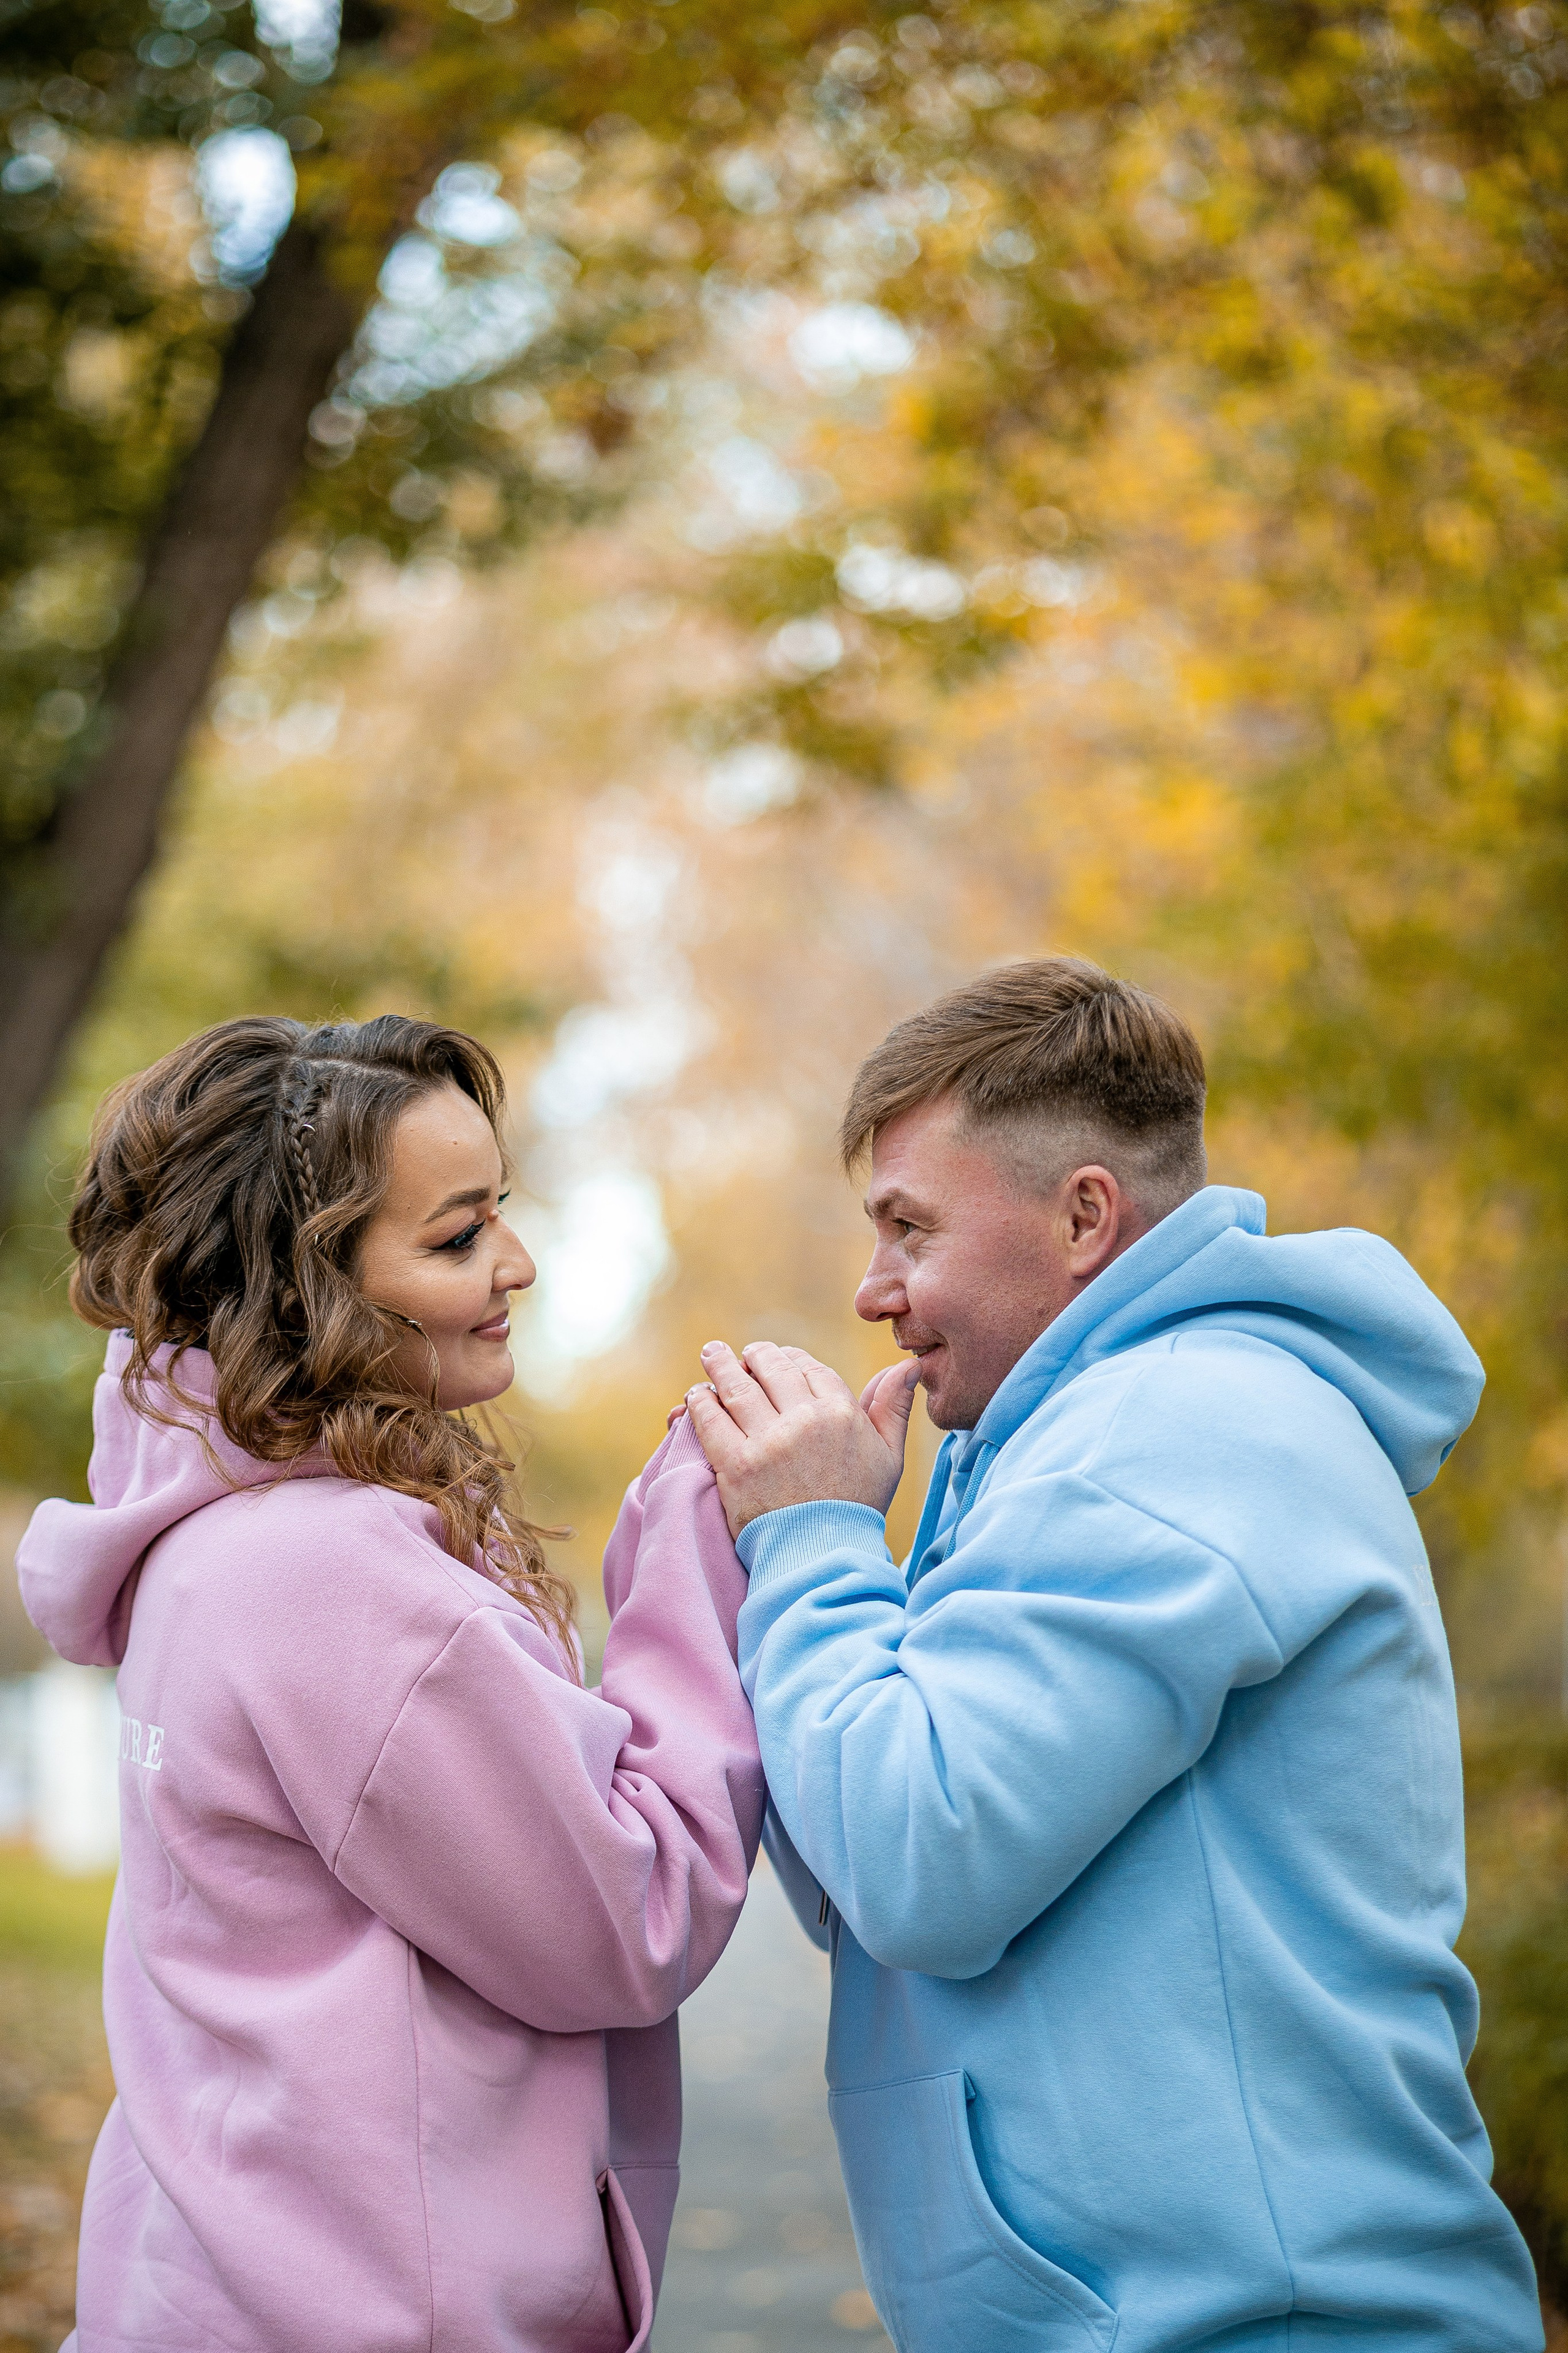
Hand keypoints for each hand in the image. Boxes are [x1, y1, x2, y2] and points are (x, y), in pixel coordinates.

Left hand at [685, 1340, 919, 1537]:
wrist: (823, 1558)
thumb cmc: (857, 1508)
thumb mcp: (889, 1457)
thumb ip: (893, 1407)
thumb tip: (908, 1364)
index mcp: (841, 1414)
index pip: (809, 1367)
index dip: (790, 1358)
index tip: (777, 1358)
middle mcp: (805, 1421)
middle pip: (772, 1368)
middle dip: (754, 1355)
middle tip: (740, 1352)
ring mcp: (768, 1442)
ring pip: (737, 1386)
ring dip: (720, 1364)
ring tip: (712, 1353)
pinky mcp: (735, 1465)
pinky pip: (710, 1419)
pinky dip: (700, 1401)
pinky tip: (696, 1395)